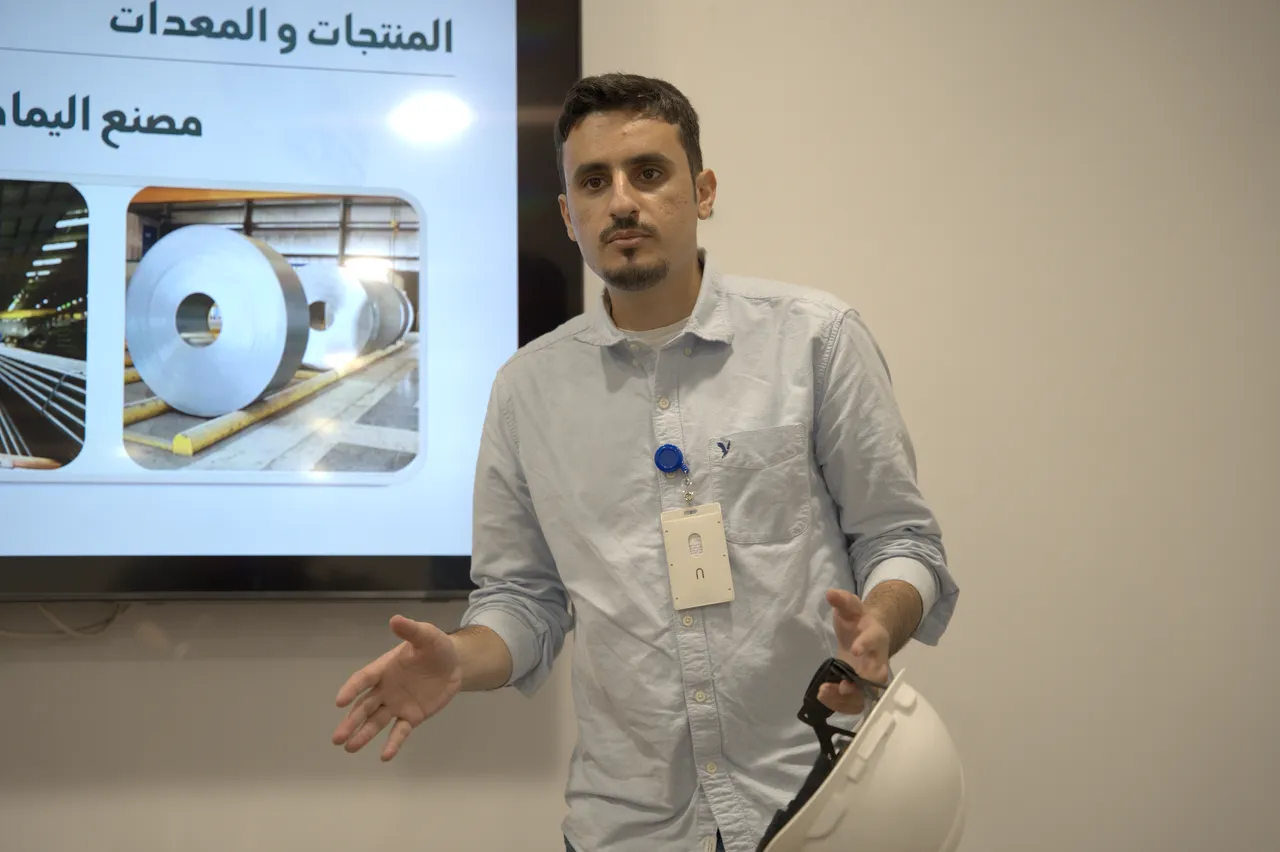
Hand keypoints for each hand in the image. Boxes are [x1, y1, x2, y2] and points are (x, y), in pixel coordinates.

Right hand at [331, 615, 461, 760]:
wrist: (454, 664)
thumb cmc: (435, 647)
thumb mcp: (426, 635)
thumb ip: (411, 630)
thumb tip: (395, 619)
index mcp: (384, 668)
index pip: (364, 679)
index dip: (352, 689)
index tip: (340, 702)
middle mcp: (386, 689)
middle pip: (365, 707)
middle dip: (351, 721)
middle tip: (337, 738)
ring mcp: (397, 704)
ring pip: (376, 721)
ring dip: (364, 734)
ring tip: (349, 747)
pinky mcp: (412, 717)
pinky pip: (400, 731)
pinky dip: (393, 743)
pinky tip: (385, 756)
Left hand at [819, 588, 890, 714]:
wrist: (868, 635)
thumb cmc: (858, 621)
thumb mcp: (851, 608)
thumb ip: (843, 600)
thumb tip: (831, 593)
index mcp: (876, 637)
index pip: (874, 641)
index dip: (866, 645)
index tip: (854, 650)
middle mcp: (878, 660)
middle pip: (876, 677)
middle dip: (860, 684)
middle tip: (842, 687)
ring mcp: (872, 678)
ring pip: (866, 694)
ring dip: (847, 698)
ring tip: (824, 693)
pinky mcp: (863, 689)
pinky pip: (857, 703)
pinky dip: (842, 705)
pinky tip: (825, 699)